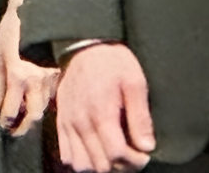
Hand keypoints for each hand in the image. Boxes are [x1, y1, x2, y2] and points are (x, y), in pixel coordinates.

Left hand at [0, 4, 58, 135]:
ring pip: (47, 104)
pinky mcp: (63, 66)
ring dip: (35, 109)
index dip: (3, 121)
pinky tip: (38, 92)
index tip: (1, 122)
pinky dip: (46, 96)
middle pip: (34, 116)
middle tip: (15, 127)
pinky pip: (55, 90)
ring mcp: (53, 72)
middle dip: (23, 126)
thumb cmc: (15, 27)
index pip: (10, 112)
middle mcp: (38, 77)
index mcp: (18, 75)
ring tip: (26, 107)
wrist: (40, 5)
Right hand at [57, 42, 155, 171]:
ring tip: (117, 154)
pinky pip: (67, 156)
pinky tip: (98, 150)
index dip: (134, 161)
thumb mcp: (135, 81)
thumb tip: (147, 146)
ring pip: (81, 165)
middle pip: (99, 165)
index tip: (145, 155)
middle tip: (134, 155)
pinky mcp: (61, 124)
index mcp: (101, 113)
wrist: (86, 48)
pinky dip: (83, 160)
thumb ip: (140, 116)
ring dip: (101, 166)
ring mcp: (68, 125)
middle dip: (120, 166)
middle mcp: (81, 124)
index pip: (116, 154)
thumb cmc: (114, 62)